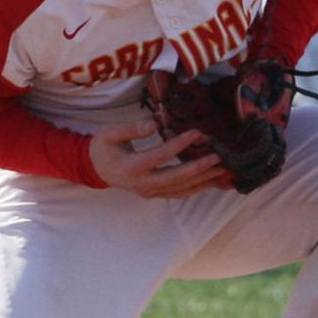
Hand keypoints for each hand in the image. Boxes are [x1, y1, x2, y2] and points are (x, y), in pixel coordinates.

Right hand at [89, 119, 226, 198]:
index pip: (160, 155)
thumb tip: (155, 124)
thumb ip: (132, 128)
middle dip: (200, 168)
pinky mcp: (155, 194)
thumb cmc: (103, 147)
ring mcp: (149, 191)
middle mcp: (143, 183)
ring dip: (203, 180)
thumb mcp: (110, 133)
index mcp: (131, 167)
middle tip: (219, 157)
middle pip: (176, 178)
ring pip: (181, 188)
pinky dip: (196, 188)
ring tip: (223, 170)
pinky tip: (211, 180)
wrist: (95, 168)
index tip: (198, 132)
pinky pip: (179, 193)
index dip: (180, 143)